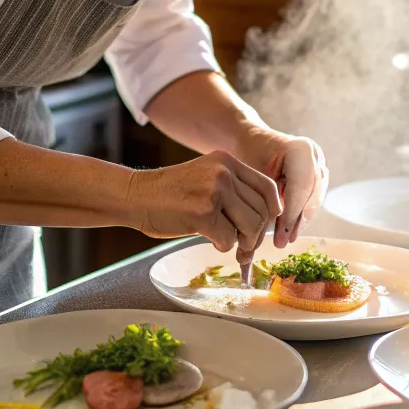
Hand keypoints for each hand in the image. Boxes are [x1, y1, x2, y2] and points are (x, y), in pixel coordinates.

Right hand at [127, 151, 281, 255]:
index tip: (266, 225)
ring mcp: (214, 191)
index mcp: (227, 161)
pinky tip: (210, 240)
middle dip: (256, 234)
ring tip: (229, 244)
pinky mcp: (203, 212)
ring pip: (250, 226)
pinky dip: (223, 247)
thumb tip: (263, 222)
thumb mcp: (206, 178)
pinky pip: (229, 239)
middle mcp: (224, 172)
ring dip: (242, 242)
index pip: (267, 187)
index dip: (272, 210)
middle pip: (261, 210)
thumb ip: (233, 191)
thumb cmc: (170, 194)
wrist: (136, 196)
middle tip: (245, 247)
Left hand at [237, 130, 328, 247]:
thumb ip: (265, 198)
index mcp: (300, 150)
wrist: (252, 141)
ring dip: (300, 221)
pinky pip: (312, 198)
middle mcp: (314, 156)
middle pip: (311, 195)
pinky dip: (301, 214)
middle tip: (283, 241)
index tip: (281, 235)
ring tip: (286, 238)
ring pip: (314, 199)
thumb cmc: (248, 156)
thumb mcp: (253, 174)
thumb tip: (267, 230)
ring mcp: (319, 164)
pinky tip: (290, 229)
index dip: (292, 213)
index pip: (301, 187)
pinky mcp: (318, 174)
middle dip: (296, 221)